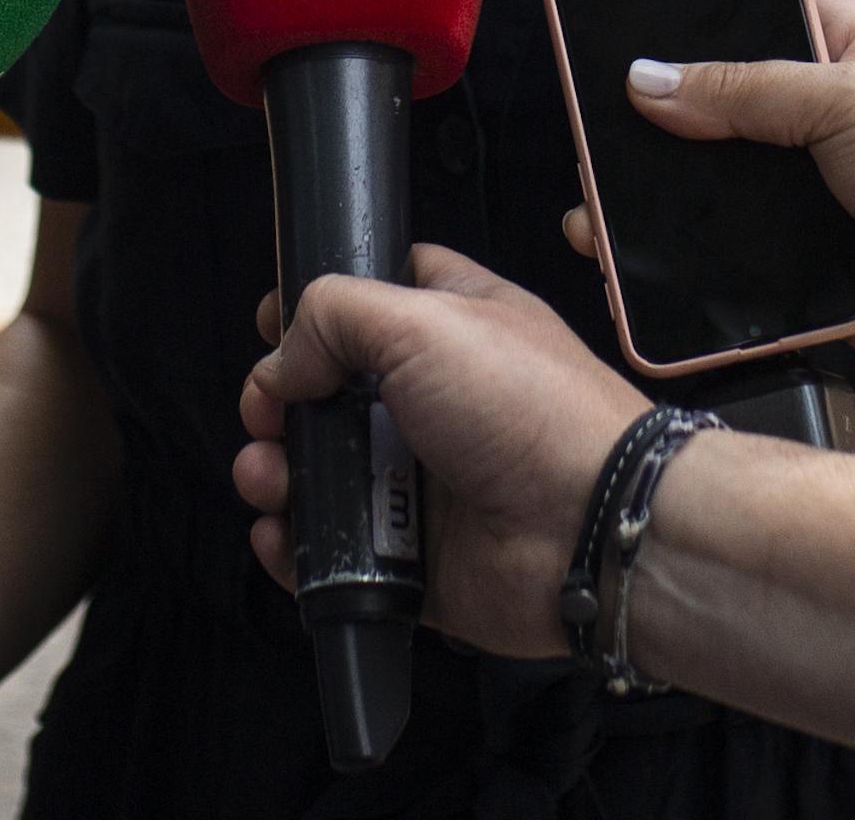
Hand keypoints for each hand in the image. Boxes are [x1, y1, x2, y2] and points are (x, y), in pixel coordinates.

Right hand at [234, 248, 641, 658]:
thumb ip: (336, 316)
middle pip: (332, 393)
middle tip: (266, 414)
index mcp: (454, 326)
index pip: (377, 297)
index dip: (320, 307)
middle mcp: (437, 402)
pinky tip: (281, 535)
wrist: (588, 528)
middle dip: (281, 403)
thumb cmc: (530, 409)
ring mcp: (425, 482)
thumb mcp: (426, 319)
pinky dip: (298, 548)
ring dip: (279, 473)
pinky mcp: (416, 558)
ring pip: (326, 475)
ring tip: (268, 477)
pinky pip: (339, 553)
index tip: (272, 324)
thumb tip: (284, 360)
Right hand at [598, 0, 854, 397]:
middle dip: (657, 123)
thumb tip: (649, 80)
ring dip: (663, 204)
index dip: (691, 13)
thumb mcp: (853, 101)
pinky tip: (635, 270)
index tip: (618, 18)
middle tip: (588, 127)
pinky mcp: (812, 275)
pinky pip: (734, 270)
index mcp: (847, 52)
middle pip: (718, 110)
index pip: (755, 8)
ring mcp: (816, 201)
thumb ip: (746, 88)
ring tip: (593, 208)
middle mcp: (825, 123)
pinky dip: (689, 273)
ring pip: (717, 195)